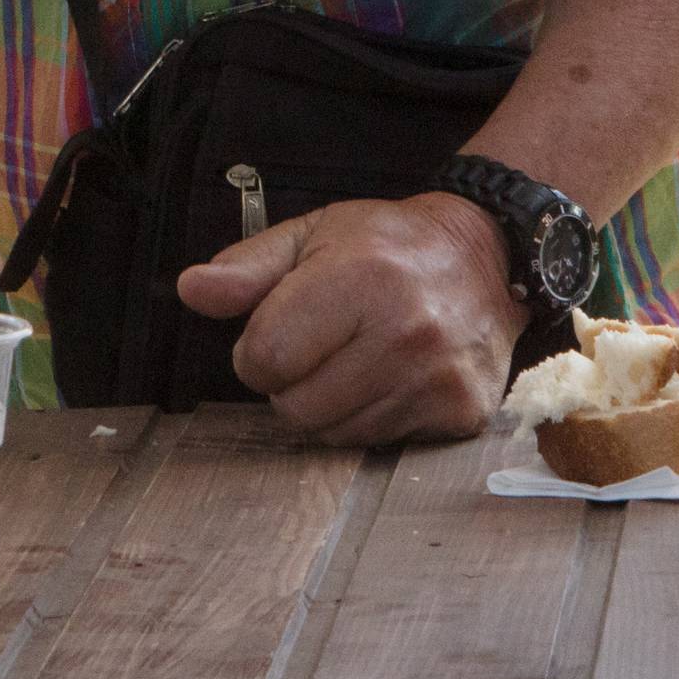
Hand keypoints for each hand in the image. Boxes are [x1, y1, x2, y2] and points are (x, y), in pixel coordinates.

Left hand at [175, 193, 523, 445]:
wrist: (487, 254)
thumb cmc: (388, 244)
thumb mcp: (314, 234)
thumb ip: (248, 268)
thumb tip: (191, 290)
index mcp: (360, 278)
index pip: (266, 359)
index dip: (257, 350)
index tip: (279, 331)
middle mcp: (406, 331)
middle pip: (295, 409)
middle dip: (291, 383)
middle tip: (320, 346)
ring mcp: (438, 377)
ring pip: (335, 435)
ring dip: (330, 406)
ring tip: (356, 358)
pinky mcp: (463, 411)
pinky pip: (382, 444)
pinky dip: (373, 418)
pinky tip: (391, 377)